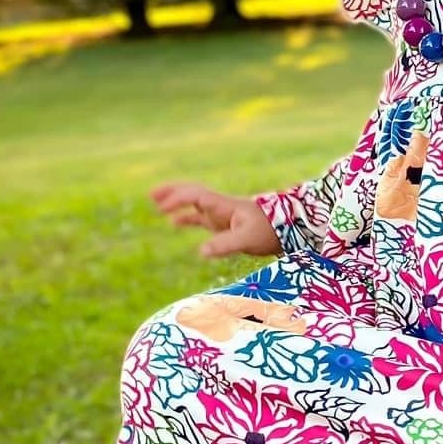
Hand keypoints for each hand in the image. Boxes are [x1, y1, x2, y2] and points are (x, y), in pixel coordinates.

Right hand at [150, 181, 279, 259]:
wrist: (290, 229)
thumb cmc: (271, 231)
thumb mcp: (248, 239)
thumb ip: (225, 244)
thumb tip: (200, 252)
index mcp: (224, 205)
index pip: (196, 195)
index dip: (178, 199)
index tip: (163, 208)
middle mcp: (221, 206)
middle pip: (192, 192)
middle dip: (172, 191)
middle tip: (151, 193)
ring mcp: (222, 214)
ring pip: (194, 204)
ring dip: (176, 203)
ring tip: (157, 205)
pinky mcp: (225, 224)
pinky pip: (201, 218)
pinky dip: (187, 219)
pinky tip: (175, 223)